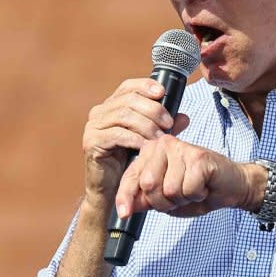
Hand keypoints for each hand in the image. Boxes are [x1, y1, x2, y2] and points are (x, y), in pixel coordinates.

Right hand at [81, 78, 188, 210]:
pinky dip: (135, 138)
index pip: (128, 86)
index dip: (145, 86)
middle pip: (129, 100)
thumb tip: (184, 117)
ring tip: (160, 137)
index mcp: (112, 106)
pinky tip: (146, 146)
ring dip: (147, 125)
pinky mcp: (92, 142)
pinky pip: (117, 134)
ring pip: (124, 115)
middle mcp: (99, 112)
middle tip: (168, 124)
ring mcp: (93, 126)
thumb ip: (165, 127)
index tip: (163, 92)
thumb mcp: (151, 140)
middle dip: (153, 109)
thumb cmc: (131, 162)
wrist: (113, 190)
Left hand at [114, 135, 262, 217]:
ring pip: (169, 190)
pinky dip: (196, 195)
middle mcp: (164, 144)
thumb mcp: (166, 199)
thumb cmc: (198, 189)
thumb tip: (126, 208)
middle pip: (148, 185)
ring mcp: (182, 149)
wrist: (231, 186)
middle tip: (180, 195)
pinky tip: (204, 186)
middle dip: (163, 201)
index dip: (126, 196)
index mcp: (151, 152)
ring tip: (193, 189)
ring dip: (183, 199)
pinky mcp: (199, 157)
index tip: (124, 213)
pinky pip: (187, 189)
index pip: (132, 177)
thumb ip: (146, 199)